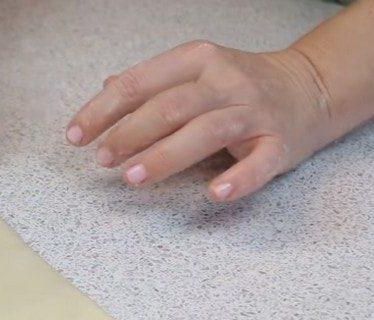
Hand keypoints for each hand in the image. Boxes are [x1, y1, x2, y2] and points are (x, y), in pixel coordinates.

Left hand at [66, 40, 335, 201]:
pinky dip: (238, 179)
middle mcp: (225, 81)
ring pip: (205, 131)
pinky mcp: (280, 143)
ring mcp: (254, 111)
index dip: (102, 110)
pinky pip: (259, 163)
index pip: (139, 83)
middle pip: (169, 106)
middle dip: (129, 133)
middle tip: (102, 160)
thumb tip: (106, 89)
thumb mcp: (194, 72)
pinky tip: (213, 194)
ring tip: (132, 177)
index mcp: (196, 60)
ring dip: (165, 155)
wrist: (310, 87)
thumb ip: (151, 83)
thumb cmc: (237, 85)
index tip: (74, 136)